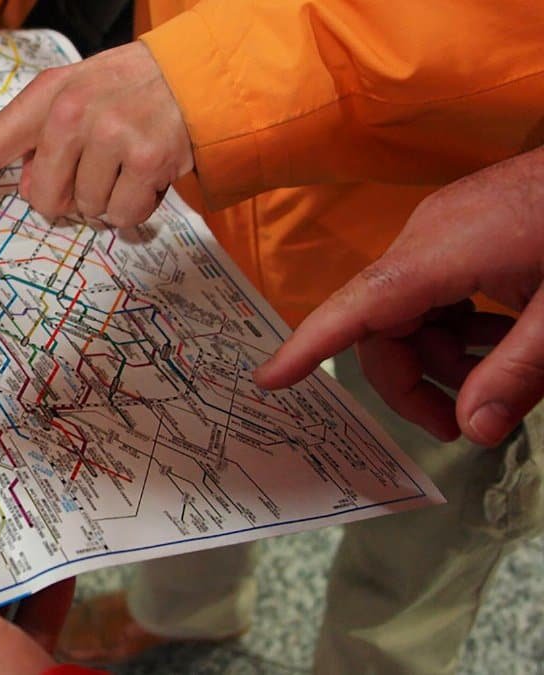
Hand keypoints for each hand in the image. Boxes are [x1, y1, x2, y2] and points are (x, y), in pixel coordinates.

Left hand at [0, 41, 191, 241]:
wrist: (192, 75)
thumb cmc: (124, 93)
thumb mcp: (72, 98)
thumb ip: (41, 141)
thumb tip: (29, 192)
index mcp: (42, 97)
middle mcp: (70, 112)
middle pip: (42, 199)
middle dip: (68, 198)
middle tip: (96, 169)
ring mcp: (110, 134)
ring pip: (86, 210)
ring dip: (106, 201)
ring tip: (126, 165)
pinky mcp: (147, 158)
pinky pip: (122, 215)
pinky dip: (134, 208)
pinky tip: (146, 176)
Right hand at [255, 146, 543, 446]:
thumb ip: (517, 376)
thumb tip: (472, 434)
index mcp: (437, 255)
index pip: (353, 308)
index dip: (308, 346)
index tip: (269, 379)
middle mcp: (425, 239)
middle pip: (383, 323)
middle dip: (412, 380)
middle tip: (463, 427)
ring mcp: (444, 229)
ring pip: (412, 310)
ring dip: (443, 355)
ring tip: (500, 384)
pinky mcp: (464, 227)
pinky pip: (437, 288)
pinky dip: (459, 326)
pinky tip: (504, 341)